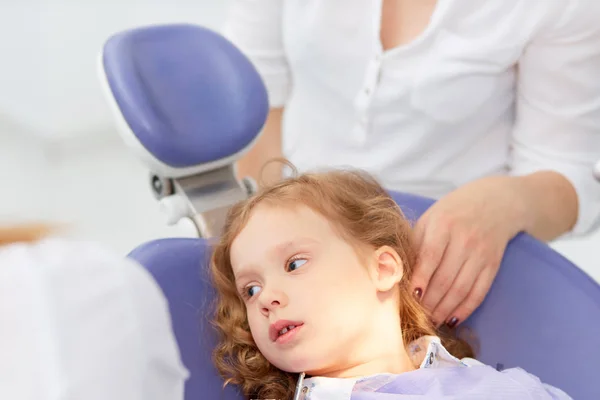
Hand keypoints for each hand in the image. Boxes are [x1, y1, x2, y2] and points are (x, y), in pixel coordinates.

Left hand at [411, 176, 528, 327]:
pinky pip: (478, 293)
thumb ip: (415, 243)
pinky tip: (452, 319)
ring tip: (431, 321)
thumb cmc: (453, 212)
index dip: (419, 279)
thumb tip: (397, 274)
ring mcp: (481, 254)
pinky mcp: (493, 265)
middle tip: (416, 317)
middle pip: (445, 278)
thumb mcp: (430, 219)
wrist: (496, 202)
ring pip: (461, 290)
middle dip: (430, 302)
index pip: (430, 257)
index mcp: (444, 224)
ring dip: (444, 310)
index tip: (409, 298)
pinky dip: (465, 309)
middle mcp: (465, 240)